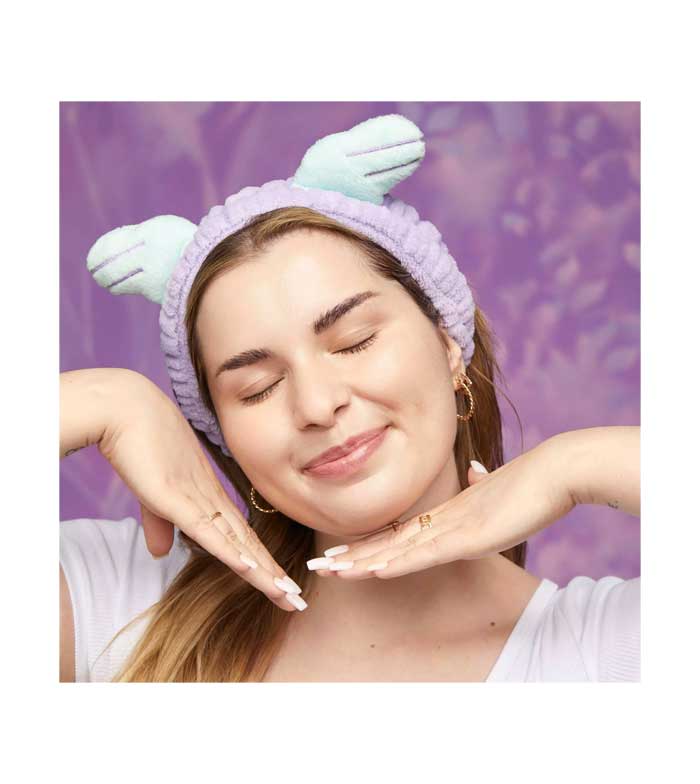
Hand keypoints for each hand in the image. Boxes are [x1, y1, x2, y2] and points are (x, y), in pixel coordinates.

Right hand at [97, 370, 304, 610]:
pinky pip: (210, 531)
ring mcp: (197, 499)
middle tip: (296, 601)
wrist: (126, 409)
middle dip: (272, 576)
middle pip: (248, 546)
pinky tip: (253, 570)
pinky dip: (232, 552)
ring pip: (237, 543)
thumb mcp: (152, 494)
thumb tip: (161, 552)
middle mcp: (210, 500)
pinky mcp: (178, 498)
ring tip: (288, 596)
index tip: (281, 586)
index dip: (261, 564)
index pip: (240, 538)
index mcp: (206, 498)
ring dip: (263, 572)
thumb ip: (159, 524)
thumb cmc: (139, 444)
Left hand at [309, 437, 574, 580]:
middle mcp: (444, 520)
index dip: (368, 546)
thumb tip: (474, 471)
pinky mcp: (469, 536)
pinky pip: (426, 553)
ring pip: (398, 549)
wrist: (557, 471)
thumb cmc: (534, 484)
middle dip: (352, 557)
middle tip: (317, 568)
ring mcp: (454, 527)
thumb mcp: (500, 491)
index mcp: (449, 514)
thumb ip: (482, 486)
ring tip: (329, 571)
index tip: (341, 555)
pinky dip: (397, 563)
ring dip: (362, 563)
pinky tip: (373, 571)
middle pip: (389, 542)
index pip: (400, 534)